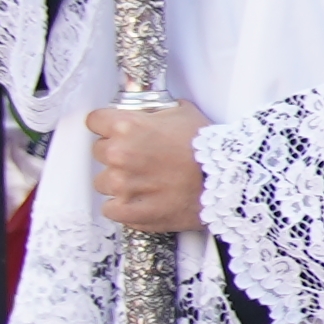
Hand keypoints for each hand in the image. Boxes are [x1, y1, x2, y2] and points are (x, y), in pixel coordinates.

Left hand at [86, 100, 206, 235]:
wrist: (229, 181)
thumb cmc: (210, 149)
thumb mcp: (183, 113)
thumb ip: (156, 112)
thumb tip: (149, 112)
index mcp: (128, 126)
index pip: (95, 121)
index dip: (107, 126)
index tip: (115, 132)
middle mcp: (120, 153)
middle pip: (98, 152)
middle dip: (116, 154)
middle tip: (140, 159)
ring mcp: (123, 185)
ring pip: (103, 182)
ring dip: (119, 182)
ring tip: (144, 183)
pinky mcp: (130, 211)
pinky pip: (111, 209)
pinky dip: (123, 207)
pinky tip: (141, 200)